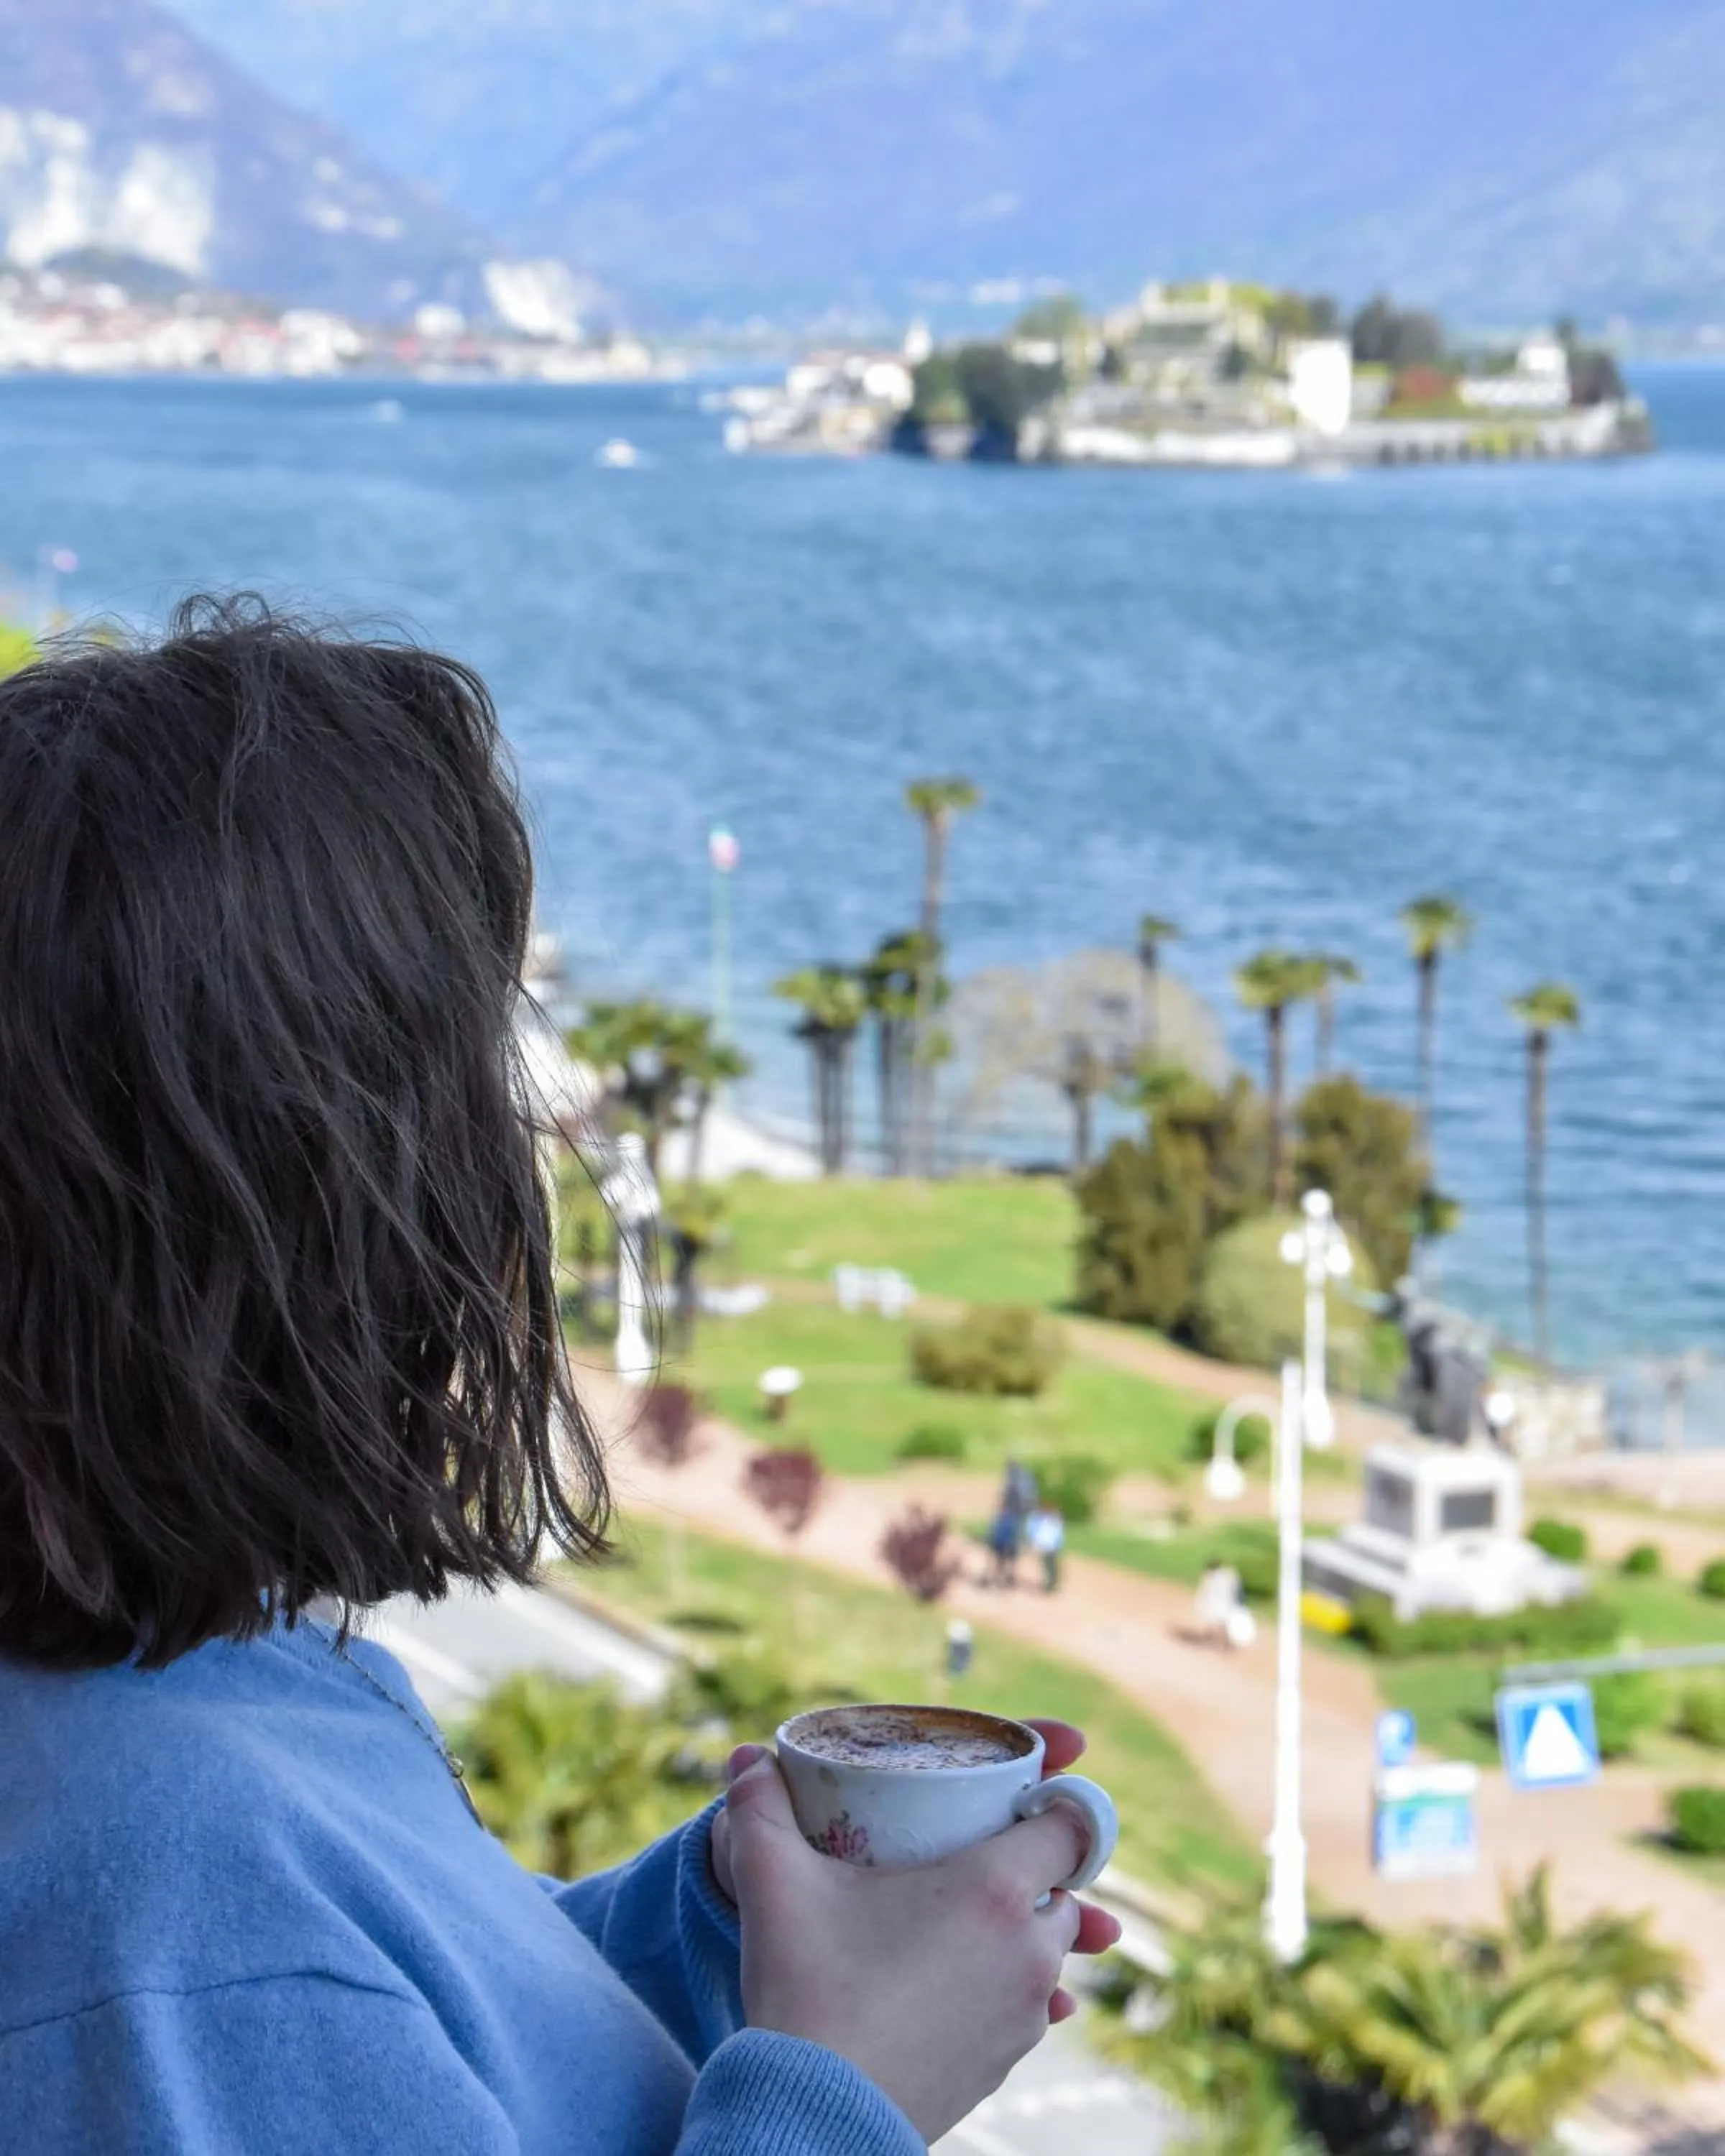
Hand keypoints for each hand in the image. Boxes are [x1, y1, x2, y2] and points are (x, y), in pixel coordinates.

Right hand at [713, 1720, 1121, 2143]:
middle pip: (1061, 1890)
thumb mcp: (774, 1884)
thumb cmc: (806, 1992)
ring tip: (954, 1921)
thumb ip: (758, 1807)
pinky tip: (953, 1982)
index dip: (1053, 1805)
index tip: (1016, 1801)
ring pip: (1045, 1953)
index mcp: (994, 1890)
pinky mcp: (1005, 2064)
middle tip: (970, 1859)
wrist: (813, 2116)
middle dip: (1028, 1871)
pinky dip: (1002, 1987)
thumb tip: (742, 1756)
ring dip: (1016, 1931)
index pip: (1070, 1827)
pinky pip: (1027, 2008)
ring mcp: (1023, 2015)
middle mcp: (1026, 1950)